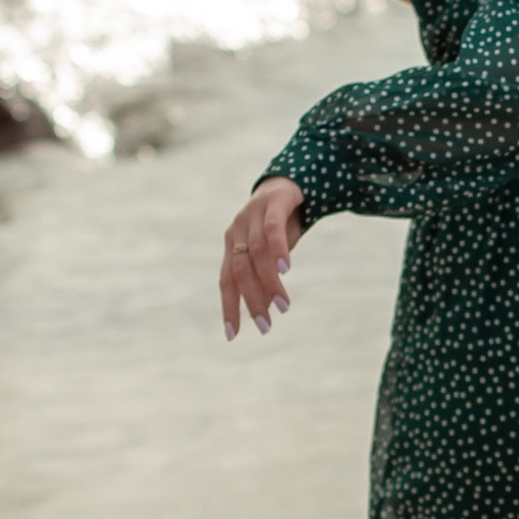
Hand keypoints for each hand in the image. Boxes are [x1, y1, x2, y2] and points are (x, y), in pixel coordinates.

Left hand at [220, 177, 304, 340]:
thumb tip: (265, 308)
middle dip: (251, 301)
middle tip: (265, 327)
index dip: (228, 308)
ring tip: (284, 305)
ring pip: (256, 254)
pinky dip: (277, 250)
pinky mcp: (271, 202)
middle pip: (239, 271)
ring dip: (269, 282)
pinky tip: (285, 270)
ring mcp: (251, 214)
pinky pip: (271, 228)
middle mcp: (236, 231)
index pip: (226, 282)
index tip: (232, 336)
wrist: (292, 182)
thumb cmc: (280, 225)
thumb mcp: (272, 255)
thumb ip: (266, 277)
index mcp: (232, 246)